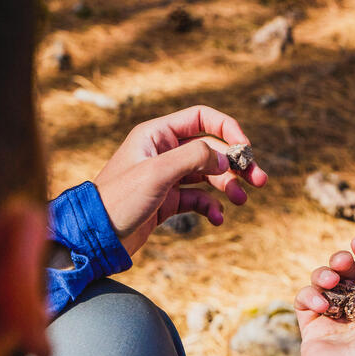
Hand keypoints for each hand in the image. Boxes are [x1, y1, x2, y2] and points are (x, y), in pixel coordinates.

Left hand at [94, 105, 268, 255]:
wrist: (95, 237)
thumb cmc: (118, 200)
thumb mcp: (156, 174)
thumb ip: (193, 158)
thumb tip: (224, 159)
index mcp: (157, 134)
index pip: (201, 117)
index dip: (228, 129)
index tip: (246, 149)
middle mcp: (163, 151)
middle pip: (210, 149)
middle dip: (235, 164)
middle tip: (259, 181)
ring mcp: (166, 177)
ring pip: (208, 175)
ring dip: (228, 186)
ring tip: (241, 201)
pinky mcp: (167, 200)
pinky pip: (198, 198)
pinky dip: (211, 206)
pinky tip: (217, 219)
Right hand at [294, 236, 354, 355]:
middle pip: (348, 271)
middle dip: (342, 261)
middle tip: (342, 262)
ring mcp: (335, 317)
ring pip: (324, 281)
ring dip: (324, 274)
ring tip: (330, 281)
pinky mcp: (312, 326)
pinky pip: (305, 300)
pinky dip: (310, 296)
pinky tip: (322, 305)